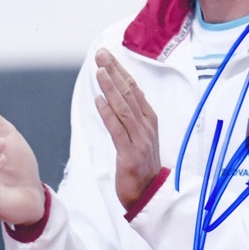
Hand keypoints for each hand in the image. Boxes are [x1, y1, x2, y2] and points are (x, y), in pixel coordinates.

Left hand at [94, 48, 161, 209]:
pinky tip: (99, 101)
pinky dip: (108, 114)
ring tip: (99, 72)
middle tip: (101, 55)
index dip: (120, 70)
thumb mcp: (139, 136)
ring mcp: (140, 140)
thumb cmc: (141, 164)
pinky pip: (118, 131)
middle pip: (129, 93)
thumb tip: (115, 93)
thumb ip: (130, 115)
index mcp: (150, 119)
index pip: (134, 89)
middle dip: (114, 72)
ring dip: (111, 88)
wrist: (149, 194)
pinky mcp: (131, 155)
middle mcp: (147, 126)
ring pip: (124, 108)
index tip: (107, 55)